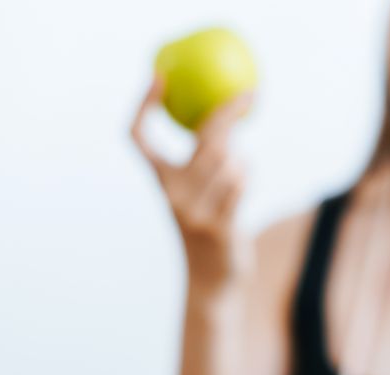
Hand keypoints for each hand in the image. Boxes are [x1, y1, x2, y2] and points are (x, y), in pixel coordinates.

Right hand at [130, 79, 251, 283]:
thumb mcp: (195, 194)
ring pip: (231, 161)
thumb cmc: (207, 229)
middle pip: (204, 139)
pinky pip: (241, 184)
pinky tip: (245, 179)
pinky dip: (248, 176)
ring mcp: (194, 211)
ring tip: (240, 170)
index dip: (143, 105)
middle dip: (229, 111)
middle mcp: (172, 194)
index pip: (139, 137)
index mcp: (160, 181)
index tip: (159, 77)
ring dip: (243, 160)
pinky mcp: (220, 227)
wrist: (210, 282)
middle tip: (250, 94)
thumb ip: (202, 160)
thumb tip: (225, 115)